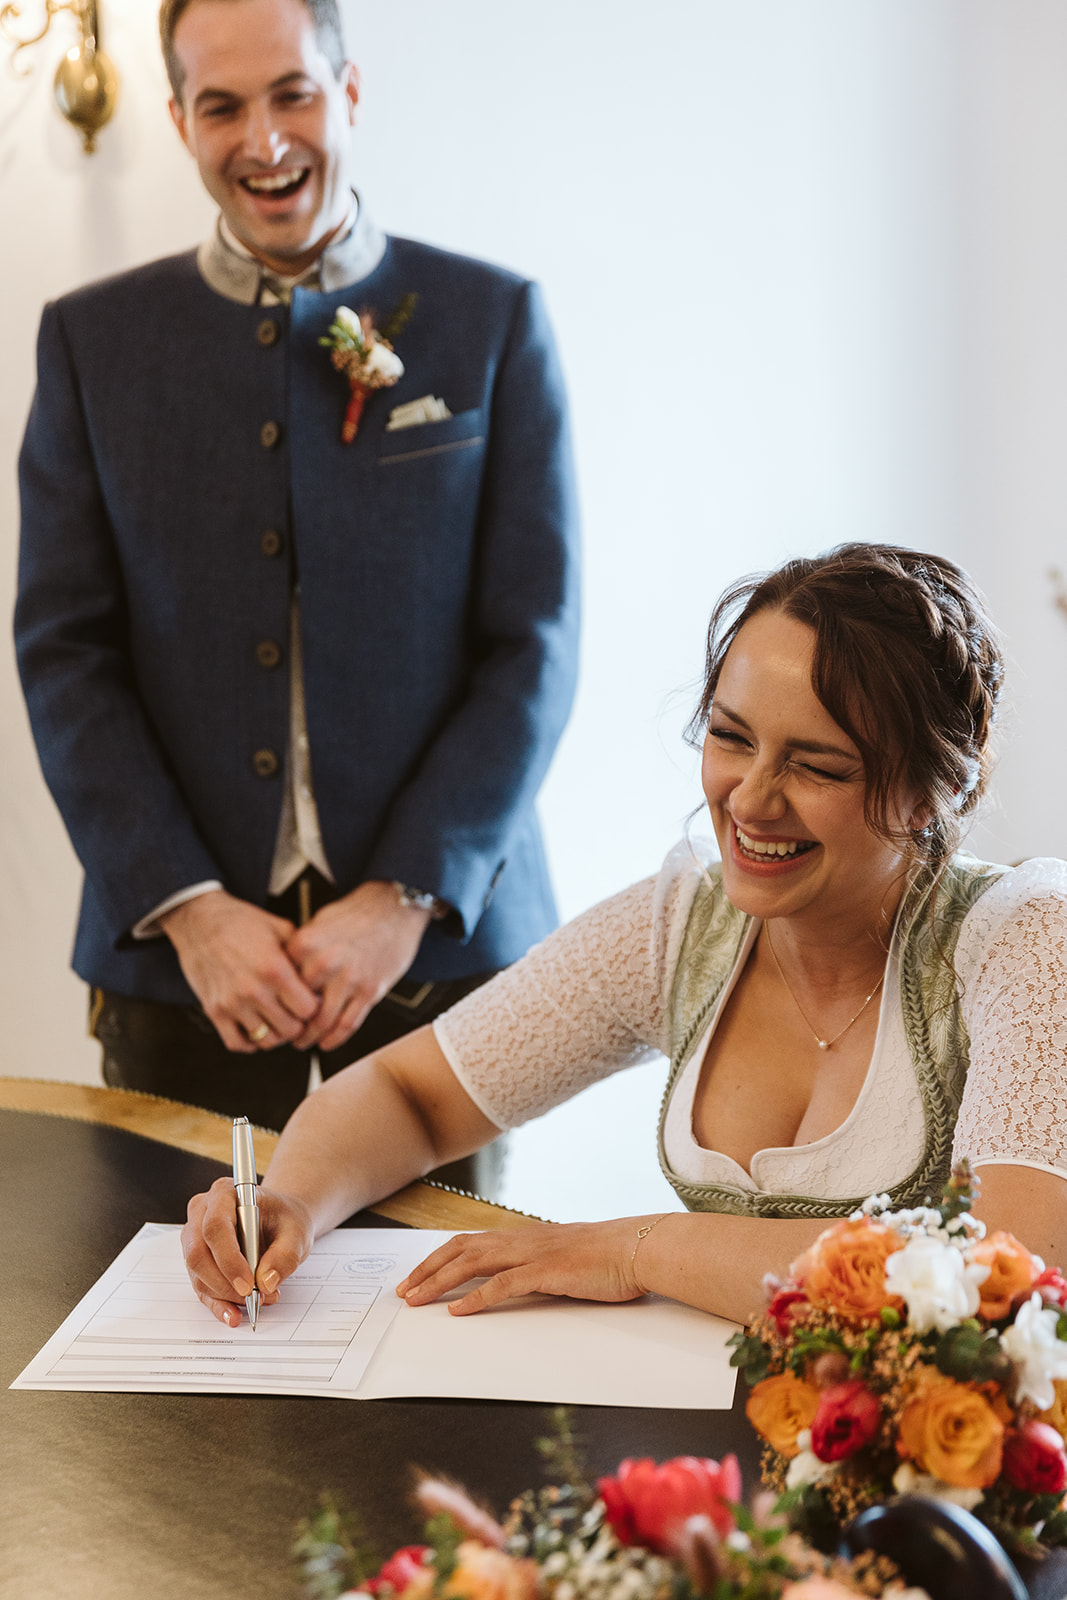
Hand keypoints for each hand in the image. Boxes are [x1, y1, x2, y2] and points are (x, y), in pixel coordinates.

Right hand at [160, 889, 320, 1051]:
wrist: (200, 921)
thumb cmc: (242, 922)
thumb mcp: (280, 928)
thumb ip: (302, 954)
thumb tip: (321, 978)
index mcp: (275, 970)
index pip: (309, 1010)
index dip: (314, 1007)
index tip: (310, 1000)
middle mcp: (254, 991)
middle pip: (291, 1030)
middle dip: (298, 1023)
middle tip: (296, 1013)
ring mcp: (232, 1004)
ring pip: (267, 1041)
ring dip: (277, 1034)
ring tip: (278, 1020)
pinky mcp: (214, 1011)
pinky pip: (237, 1043)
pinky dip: (250, 1042)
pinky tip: (257, 1027)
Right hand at [181, 1174, 313, 1325]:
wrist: (280, 1221)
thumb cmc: (284, 1219)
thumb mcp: (297, 1232)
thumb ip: (285, 1255)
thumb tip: (266, 1282)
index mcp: (225, 1193)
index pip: (215, 1227)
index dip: (228, 1259)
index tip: (248, 1284)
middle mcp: (202, 1212)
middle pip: (198, 1253)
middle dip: (225, 1283)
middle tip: (255, 1297)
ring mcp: (195, 1237)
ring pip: (198, 1274)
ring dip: (226, 1295)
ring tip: (260, 1300)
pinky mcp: (197, 1260)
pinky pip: (201, 1286)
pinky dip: (218, 1303)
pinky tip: (234, 1314)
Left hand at [284, 880, 432, 1051]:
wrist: (393, 907)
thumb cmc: (356, 913)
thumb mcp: (318, 922)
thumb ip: (300, 950)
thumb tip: (284, 975)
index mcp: (305, 944)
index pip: (280, 982)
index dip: (275, 999)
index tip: (272, 1009)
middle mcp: (324, 962)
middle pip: (297, 1005)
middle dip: (290, 1022)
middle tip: (285, 1030)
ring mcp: (349, 978)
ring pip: (322, 1021)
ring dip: (310, 1037)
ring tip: (303, 1042)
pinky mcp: (370, 991)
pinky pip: (348, 1024)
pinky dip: (335, 1039)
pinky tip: (327, 1043)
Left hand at [395, 1219, 656, 1314]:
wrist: (638, 1246)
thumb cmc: (606, 1256)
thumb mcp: (562, 1258)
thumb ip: (536, 1266)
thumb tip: (514, 1281)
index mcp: (523, 1237)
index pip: (468, 1242)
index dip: (438, 1258)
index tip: (416, 1277)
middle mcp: (521, 1240)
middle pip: (461, 1249)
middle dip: (427, 1270)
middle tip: (404, 1292)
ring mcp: (533, 1254)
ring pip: (473, 1263)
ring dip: (440, 1282)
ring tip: (417, 1300)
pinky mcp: (548, 1272)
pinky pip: (504, 1284)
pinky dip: (477, 1297)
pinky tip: (458, 1311)